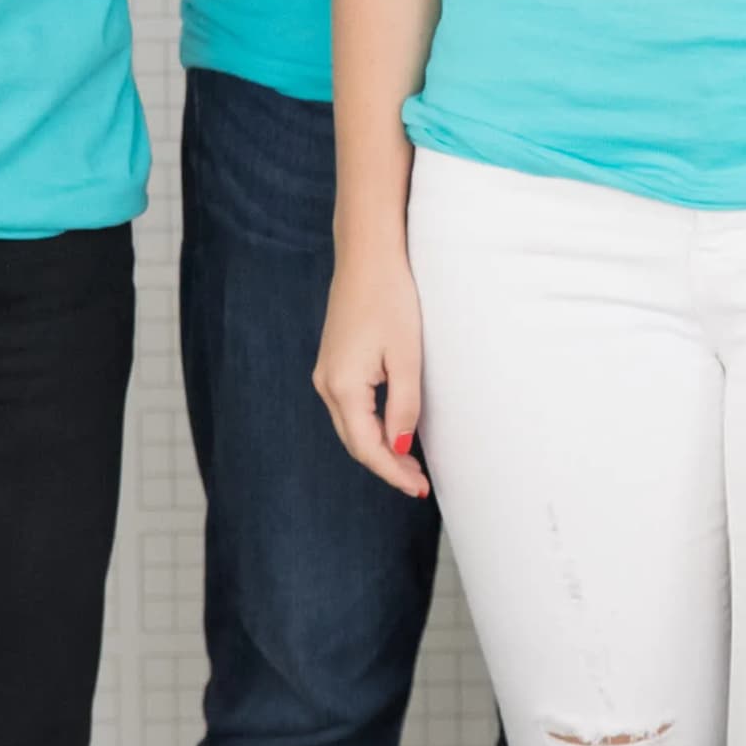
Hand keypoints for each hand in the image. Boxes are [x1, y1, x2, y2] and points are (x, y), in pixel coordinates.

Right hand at [311, 239, 428, 498]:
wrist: (367, 256)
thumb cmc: (391, 299)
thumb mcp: (407, 356)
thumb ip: (404, 405)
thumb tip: (400, 446)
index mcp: (342, 387)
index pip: (367, 447)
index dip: (393, 472)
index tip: (419, 488)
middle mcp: (326, 385)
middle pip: (355, 442)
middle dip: (387, 465)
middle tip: (419, 482)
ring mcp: (326, 373)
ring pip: (351, 426)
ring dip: (379, 447)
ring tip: (411, 463)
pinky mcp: (334, 362)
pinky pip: (350, 407)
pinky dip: (371, 425)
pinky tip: (393, 429)